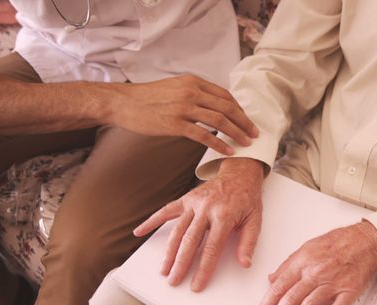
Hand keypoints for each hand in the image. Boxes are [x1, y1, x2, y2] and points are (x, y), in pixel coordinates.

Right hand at [105, 75, 258, 154]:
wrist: (122, 103)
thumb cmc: (147, 97)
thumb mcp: (174, 87)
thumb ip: (193, 93)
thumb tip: (212, 106)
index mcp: (193, 82)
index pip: (225, 95)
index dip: (239, 109)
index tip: (247, 120)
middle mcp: (192, 92)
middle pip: (227, 108)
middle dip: (244, 122)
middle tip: (254, 134)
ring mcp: (184, 107)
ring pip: (220, 121)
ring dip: (237, 133)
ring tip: (246, 143)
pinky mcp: (175, 123)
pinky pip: (204, 135)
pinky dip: (219, 144)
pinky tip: (227, 151)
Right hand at [133, 158, 264, 290]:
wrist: (239, 173)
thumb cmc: (247, 199)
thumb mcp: (255, 220)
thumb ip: (248, 242)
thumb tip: (245, 263)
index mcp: (224, 216)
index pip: (212, 247)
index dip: (204, 268)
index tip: (197, 284)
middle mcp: (206, 209)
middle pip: (191, 241)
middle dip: (181, 263)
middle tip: (174, 280)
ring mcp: (194, 203)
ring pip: (177, 230)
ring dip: (169, 251)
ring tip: (164, 269)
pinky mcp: (186, 198)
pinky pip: (167, 211)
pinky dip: (152, 221)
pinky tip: (139, 231)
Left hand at [253, 221, 376, 304]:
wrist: (366, 240)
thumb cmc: (339, 242)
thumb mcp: (308, 247)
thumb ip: (288, 265)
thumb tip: (272, 279)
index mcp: (303, 262)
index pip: (279, 287)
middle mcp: (316, 272)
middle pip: (290, 300)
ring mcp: (332, 283)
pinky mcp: (348, 291)